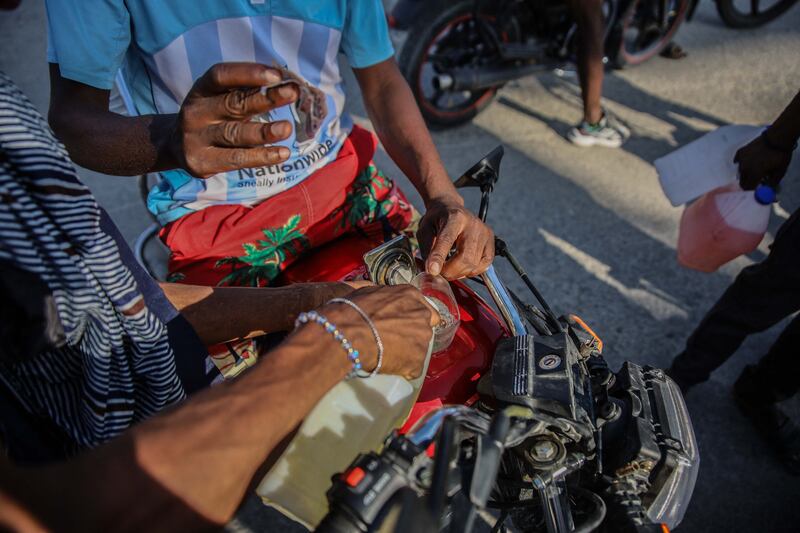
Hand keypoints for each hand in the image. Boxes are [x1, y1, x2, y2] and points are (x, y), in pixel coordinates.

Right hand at [172, 63, 298, 177]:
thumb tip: (288, 84)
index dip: (248, 73)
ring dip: (264, 131)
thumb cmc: (213, 117)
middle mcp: (197, 111)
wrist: (176, 147)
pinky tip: (282, 153)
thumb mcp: (221, 99)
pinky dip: (261, 156)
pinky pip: (236, 158)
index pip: (222, 76)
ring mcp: (197, 138)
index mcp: (202, 89)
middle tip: (292, 94)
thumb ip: (247, 92)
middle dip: (265, 98)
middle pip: (233, 104)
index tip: (277, 75)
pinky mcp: (202, 162)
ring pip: (235, 134)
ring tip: (287, 128)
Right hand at [321, 285, 439, 378]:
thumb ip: (386, 299)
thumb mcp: (370, 293)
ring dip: (407, 352)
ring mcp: (422, 338)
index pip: (424, 308)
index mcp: (410, 295)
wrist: (348, 333)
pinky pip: (412, 368)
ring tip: (386, 354)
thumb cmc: (351, 311)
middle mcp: (422, 314)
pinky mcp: (418, 360)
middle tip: (393, 340)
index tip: (404, 325)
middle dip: (412, 334)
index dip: (413, 318)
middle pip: (424, 327)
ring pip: (419, 348)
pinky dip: (402, 369)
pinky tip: (387, 366)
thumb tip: (384, 305)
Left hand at [417, 195, 494, 279]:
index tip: (432, 271)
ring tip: (449, 267)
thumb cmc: (437, 220)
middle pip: (465, 257)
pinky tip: (462, 266)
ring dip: (458, 273)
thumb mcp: (424, 229)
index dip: (439, 257)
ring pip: (474, 264)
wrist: (451, 208)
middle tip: (439, 272)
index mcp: (454, 217)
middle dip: (449, 271)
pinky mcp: (491, 241)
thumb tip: (431, 271)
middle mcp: (473, 224)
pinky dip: (471, 271)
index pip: (447, 240)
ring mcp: (484, 233)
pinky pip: (484, 265)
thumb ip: (426, 249)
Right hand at [735, 134, 792, 189]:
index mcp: (754, 174)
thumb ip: (772, 182)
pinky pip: (738, 161)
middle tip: (755, 181)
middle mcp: (745, 168)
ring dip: (745, 173)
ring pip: (740, 172)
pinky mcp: (740, 152)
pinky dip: (742, 163)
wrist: (777, 137)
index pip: (748, 188)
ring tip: (754, 170)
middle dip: (748, 183)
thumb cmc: (780, 155)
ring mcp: (741, 159)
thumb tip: (768, 188)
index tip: (756, 189)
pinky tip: (748, 162)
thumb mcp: (780, 171)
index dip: (752, 190)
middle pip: (742, 181)